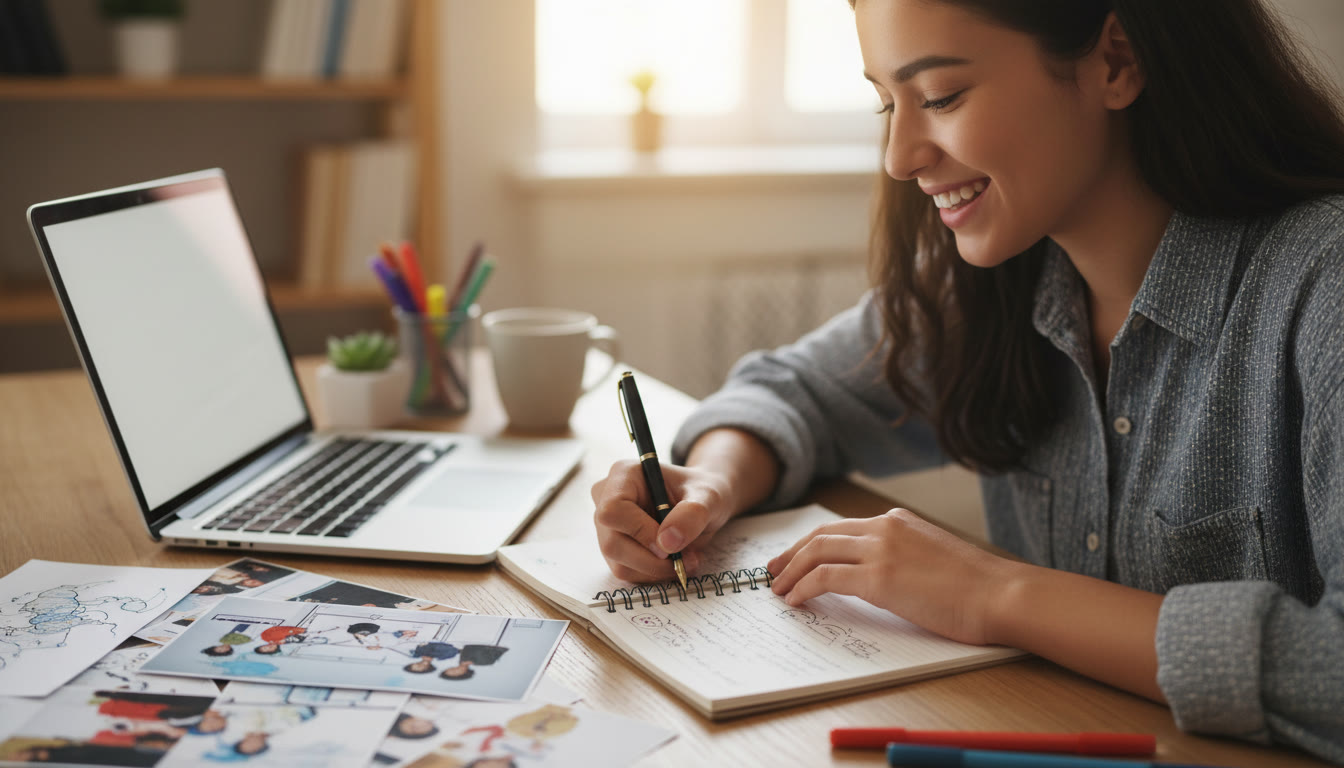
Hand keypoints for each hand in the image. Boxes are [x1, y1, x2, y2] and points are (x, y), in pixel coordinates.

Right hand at [592, 459, 737, 582]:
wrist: (702, 505)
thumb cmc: (703, 493)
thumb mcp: (709, 497)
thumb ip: (692, 514)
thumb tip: (667, 543)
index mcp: (624, 475)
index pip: (613, 510)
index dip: (640, 531)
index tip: (670, 544)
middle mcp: (606, 499)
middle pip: (612, 542)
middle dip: (652, 560)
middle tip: (687, 560)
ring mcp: (607, 526)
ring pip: (619, 563)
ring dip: (657, 570)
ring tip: (688, 560)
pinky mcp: (615, 549)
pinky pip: (627, 572)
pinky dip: (654, 574)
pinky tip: (674, 562)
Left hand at [767, 509, 1012, 645]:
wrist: (1000, 594)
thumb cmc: (976, 586)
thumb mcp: (933, 557)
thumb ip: (902, 556)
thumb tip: (876, 577)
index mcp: (897, 520)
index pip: (841, 528)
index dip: (810, 544)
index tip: (793, 558)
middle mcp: (884, 528)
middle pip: (820, 535)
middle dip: (790, 554)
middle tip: (772, 572)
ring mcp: (880, 550)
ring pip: (816, 552)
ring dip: (790, 572)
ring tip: (778, 591)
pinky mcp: (879, 578)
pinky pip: (825, 578)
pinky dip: (804, 588)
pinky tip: (797, 601)